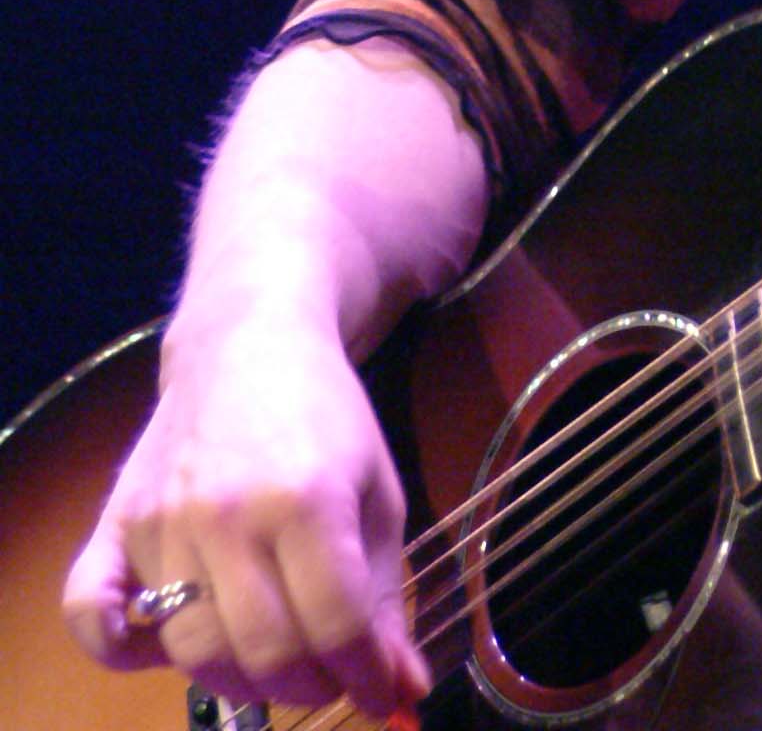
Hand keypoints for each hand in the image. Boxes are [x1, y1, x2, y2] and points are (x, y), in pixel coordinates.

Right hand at [64, 301, 429, 722]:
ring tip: (272, 659)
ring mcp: (166, 521)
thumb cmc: (326, 417)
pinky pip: (91, 610)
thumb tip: (401, 688)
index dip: (365, 675)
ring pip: (194, 651)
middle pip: (264, 652)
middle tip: (327, 673)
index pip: (335, 626)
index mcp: (308, 500)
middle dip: (308, 685)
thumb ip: (387, 594)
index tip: (381, 690)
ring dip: (239, 680)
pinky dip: (116, 646)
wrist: (250, 340)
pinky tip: (156, 649)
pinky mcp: (118, 521)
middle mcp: (230, 514)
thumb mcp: (377, 491)